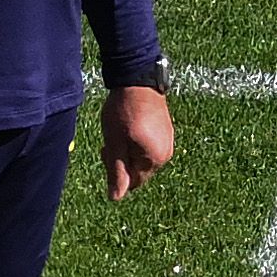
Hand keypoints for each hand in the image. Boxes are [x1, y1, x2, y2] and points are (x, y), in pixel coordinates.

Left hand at [101, 84, 175, 201]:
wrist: (137, 79)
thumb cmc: (124, 111)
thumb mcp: (115, 143)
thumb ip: (117, 172)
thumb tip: (116, 198)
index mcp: (155, 159)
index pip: (134, 182)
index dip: (117, 171)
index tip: (108, 150)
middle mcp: (166, 153)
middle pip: (138, 170)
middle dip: (122, 160)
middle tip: (111, 140)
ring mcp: (168, 140)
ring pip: (141, 157)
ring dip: (127, 150)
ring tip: (119, 130)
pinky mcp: (165, 129)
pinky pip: (148, 144)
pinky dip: (135, 140)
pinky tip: (128, 124)